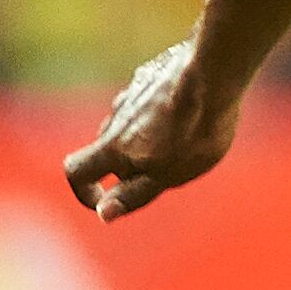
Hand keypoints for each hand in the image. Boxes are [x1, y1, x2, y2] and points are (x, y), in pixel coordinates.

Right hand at [64, 41, 240, 221]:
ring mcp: (132, 93)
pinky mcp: (151, 76)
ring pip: (127, 124)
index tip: (103, 199)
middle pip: (105, 148)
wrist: (214, 77)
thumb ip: (133, 194)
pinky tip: (190, 113)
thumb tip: (102, 213)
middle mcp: (115, 118)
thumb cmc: (194, 133)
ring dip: (144, 137)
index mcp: (113, 146)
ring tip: (185, 139)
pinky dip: (158, 114)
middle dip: (126, 165)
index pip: (76, 171)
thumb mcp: (165, 176)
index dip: (83, 191)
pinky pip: (146, 102)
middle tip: (167, 168)